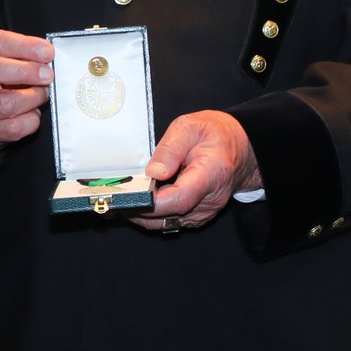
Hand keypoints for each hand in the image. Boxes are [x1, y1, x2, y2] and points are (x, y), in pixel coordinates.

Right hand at [0, 28, 52, 149]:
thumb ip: (20, 49)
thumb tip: (45, 53)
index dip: (24, 46)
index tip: (46, 51)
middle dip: (26, 71)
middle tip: (47, 74)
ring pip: (8, 104)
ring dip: (34, 97)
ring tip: (41, 92)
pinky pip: (17, 126)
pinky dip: (32, 118)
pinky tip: (31, 109)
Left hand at [130, 110, 262, 232]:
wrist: (238, 147)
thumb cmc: (213, 134)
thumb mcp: (190, 127)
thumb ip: (171, 148)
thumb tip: (153, 173)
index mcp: (211, 174)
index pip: (180, 198)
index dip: (152, 202)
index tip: (128, 196)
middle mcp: (210, 200)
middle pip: (170, 216)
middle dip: (138, 210)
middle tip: (112, 200)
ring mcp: (205, 211)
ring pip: (168, 223)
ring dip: (143, 215)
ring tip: (120, 200)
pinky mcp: (198, 215)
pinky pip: (172, 221)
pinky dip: (153, 215)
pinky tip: (138, 201)